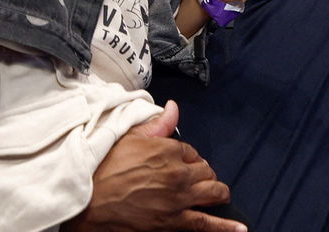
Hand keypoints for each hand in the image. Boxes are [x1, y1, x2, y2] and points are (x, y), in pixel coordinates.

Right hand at [63, 102, 245, 231]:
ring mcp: (179, 199)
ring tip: (218, 194)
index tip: (178, 161)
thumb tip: (174, 108)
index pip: (191, 151)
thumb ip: (157, 124)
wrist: (88, 201)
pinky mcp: (175, 221)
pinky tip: (239, 228)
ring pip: (213, 192)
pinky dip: (226, 227)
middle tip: (192, 177)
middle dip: (202, 173)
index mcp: (167, 149)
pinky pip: (207, 224)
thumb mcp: (128, 137)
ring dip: (217, 191)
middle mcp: (178, 173)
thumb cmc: (104, 167)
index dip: (186, 157)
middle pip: (206, 171)